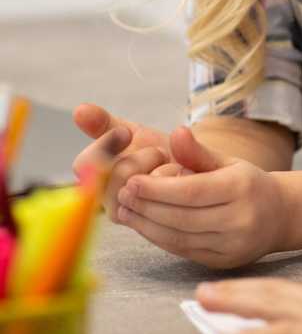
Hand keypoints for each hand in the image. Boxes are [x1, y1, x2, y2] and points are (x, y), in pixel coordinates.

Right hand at [73, 103, 171, 221]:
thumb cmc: (154, 151)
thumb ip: (103, 123)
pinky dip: (174, 183)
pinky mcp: (146, 224)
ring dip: (162, 170)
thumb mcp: (131, 132)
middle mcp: (105, 198)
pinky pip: (160, 201)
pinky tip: (180, 178)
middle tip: (159, 153)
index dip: (106, 147)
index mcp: (96, 175)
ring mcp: (125, 213)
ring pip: (140, 188)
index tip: (126, 133)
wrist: (190, 167)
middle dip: (144, 156)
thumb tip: (79, 110)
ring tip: (169, 166)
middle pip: (117, 173)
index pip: (85, 165)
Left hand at [115, 126, 286, 268]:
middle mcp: (240, 218)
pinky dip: (159, 239)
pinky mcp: (223, 261)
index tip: (131, 181)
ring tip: (126, 211)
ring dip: (147, 226)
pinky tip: (144, 226)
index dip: (157, 189)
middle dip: (146, 207)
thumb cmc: (248, 184)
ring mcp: (232, 244)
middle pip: (181, 217)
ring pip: (179, 238)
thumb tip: (175, 132)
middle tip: (121, 196)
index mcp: (242, 187)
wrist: (280, 215)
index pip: (191, 191)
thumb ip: (197, 152)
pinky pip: (183, 251)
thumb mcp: (228, 162)